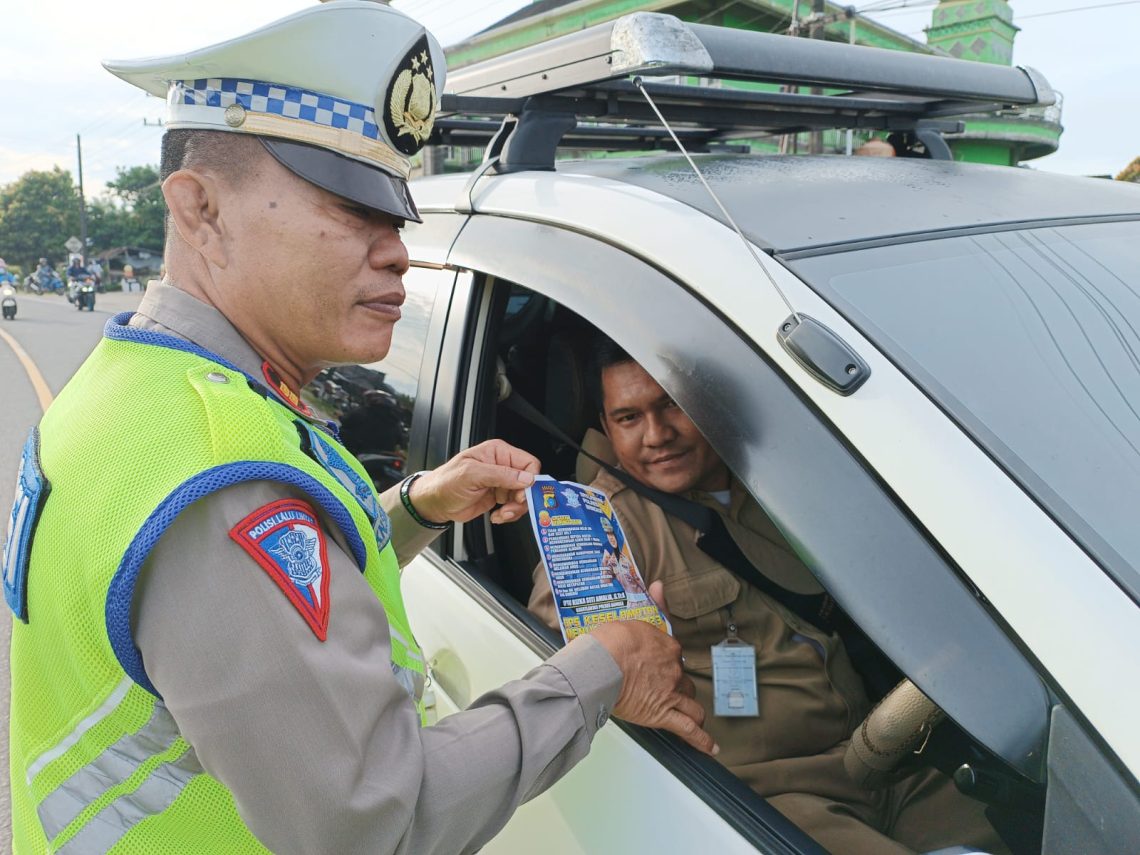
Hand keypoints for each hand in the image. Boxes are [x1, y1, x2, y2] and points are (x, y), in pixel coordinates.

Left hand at [407, 440, 539, 524]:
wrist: (434, 503)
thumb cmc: (446, 482)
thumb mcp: (472, 475)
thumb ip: (501, 475)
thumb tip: (526, 478)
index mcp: (498, 453)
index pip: (528, 462)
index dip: (530, 480)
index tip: (522, 494)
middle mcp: (502, 466)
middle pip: (528, 482)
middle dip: (522, 498)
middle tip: (510, 507)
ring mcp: (501, 483)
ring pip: (523, 497)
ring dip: (515, 509)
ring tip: (501, 514)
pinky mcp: (498, 497)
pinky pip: (514, 507)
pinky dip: (508, 514)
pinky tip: (496, 515)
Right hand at [589, 620, 717, 755]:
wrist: (603, 663)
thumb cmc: (609, 645)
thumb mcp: (626, 627)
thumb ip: (636, 636)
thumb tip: (630, 638)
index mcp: (667, 647)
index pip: (675, 656)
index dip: (666, 662)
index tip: (658, 664)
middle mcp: (673, 670)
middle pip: (684, 681)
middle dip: (679, 687)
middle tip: (670, 690)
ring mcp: (671, 693)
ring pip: (692, 705)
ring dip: (693, 712)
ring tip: (695, 720)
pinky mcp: (662, 714)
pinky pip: (688, 729)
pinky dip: (701, 740)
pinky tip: (710, 747)